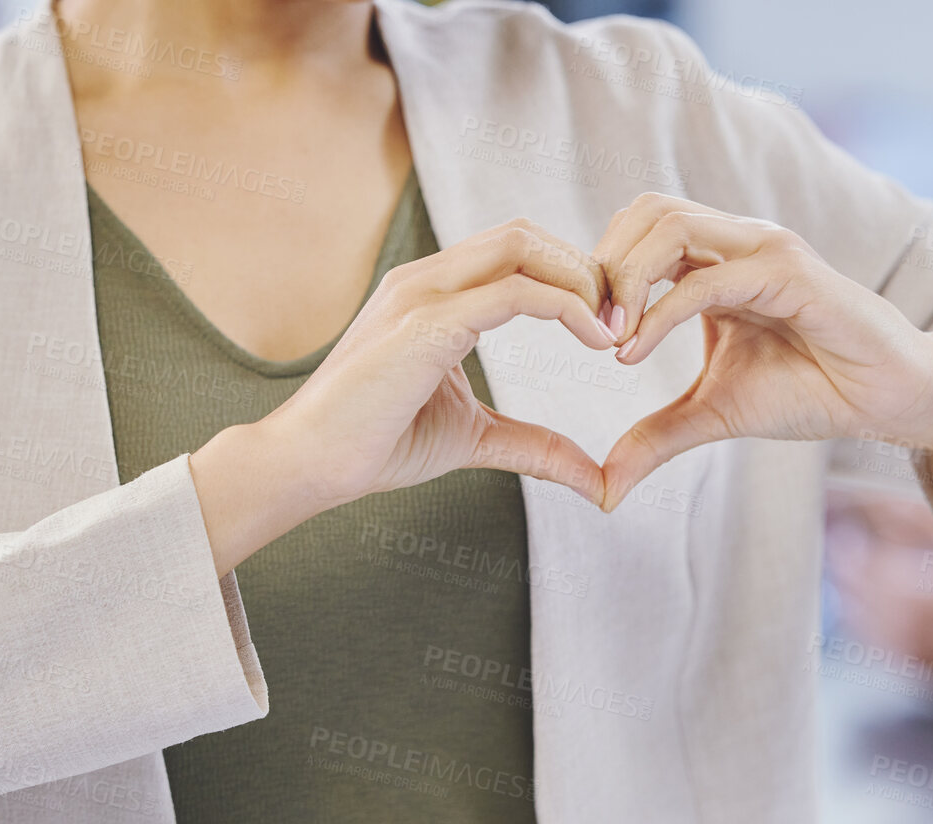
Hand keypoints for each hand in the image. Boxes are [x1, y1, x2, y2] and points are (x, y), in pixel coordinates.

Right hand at [190, 220, 615, 574]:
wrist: (310, 464)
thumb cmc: (376, 446)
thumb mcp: (474, 439)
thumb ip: (533, 445)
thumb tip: (596, 479)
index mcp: (432, 294)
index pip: (514, 250)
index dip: (570, 275)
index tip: (607, 324)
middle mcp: (426, 279)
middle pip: (525, 233)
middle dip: (584, 267)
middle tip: (622, 321)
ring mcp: (422, 294)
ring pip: (523, 246)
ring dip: (582, 279)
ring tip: (614, 328)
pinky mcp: (427, 324)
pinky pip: (515, 292)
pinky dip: (567, 306)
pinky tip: (594, 339)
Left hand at [590, 193, 932, 511]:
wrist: (884, 400)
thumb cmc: (808, 392)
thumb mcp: (712, 415)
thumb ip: (655, 437)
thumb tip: (603, 487)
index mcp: (714, 259)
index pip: (638, 230)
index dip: (598, 270)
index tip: (579, 330)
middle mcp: (736, 241)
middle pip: (646, 211)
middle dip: (603, 265)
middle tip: (586, 329)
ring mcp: (764, 249)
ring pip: (671, 227)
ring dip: (626, 278)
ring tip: (609, 338)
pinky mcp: (789, 272)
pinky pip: (709, 279)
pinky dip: (661, 312)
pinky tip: (633, 352)